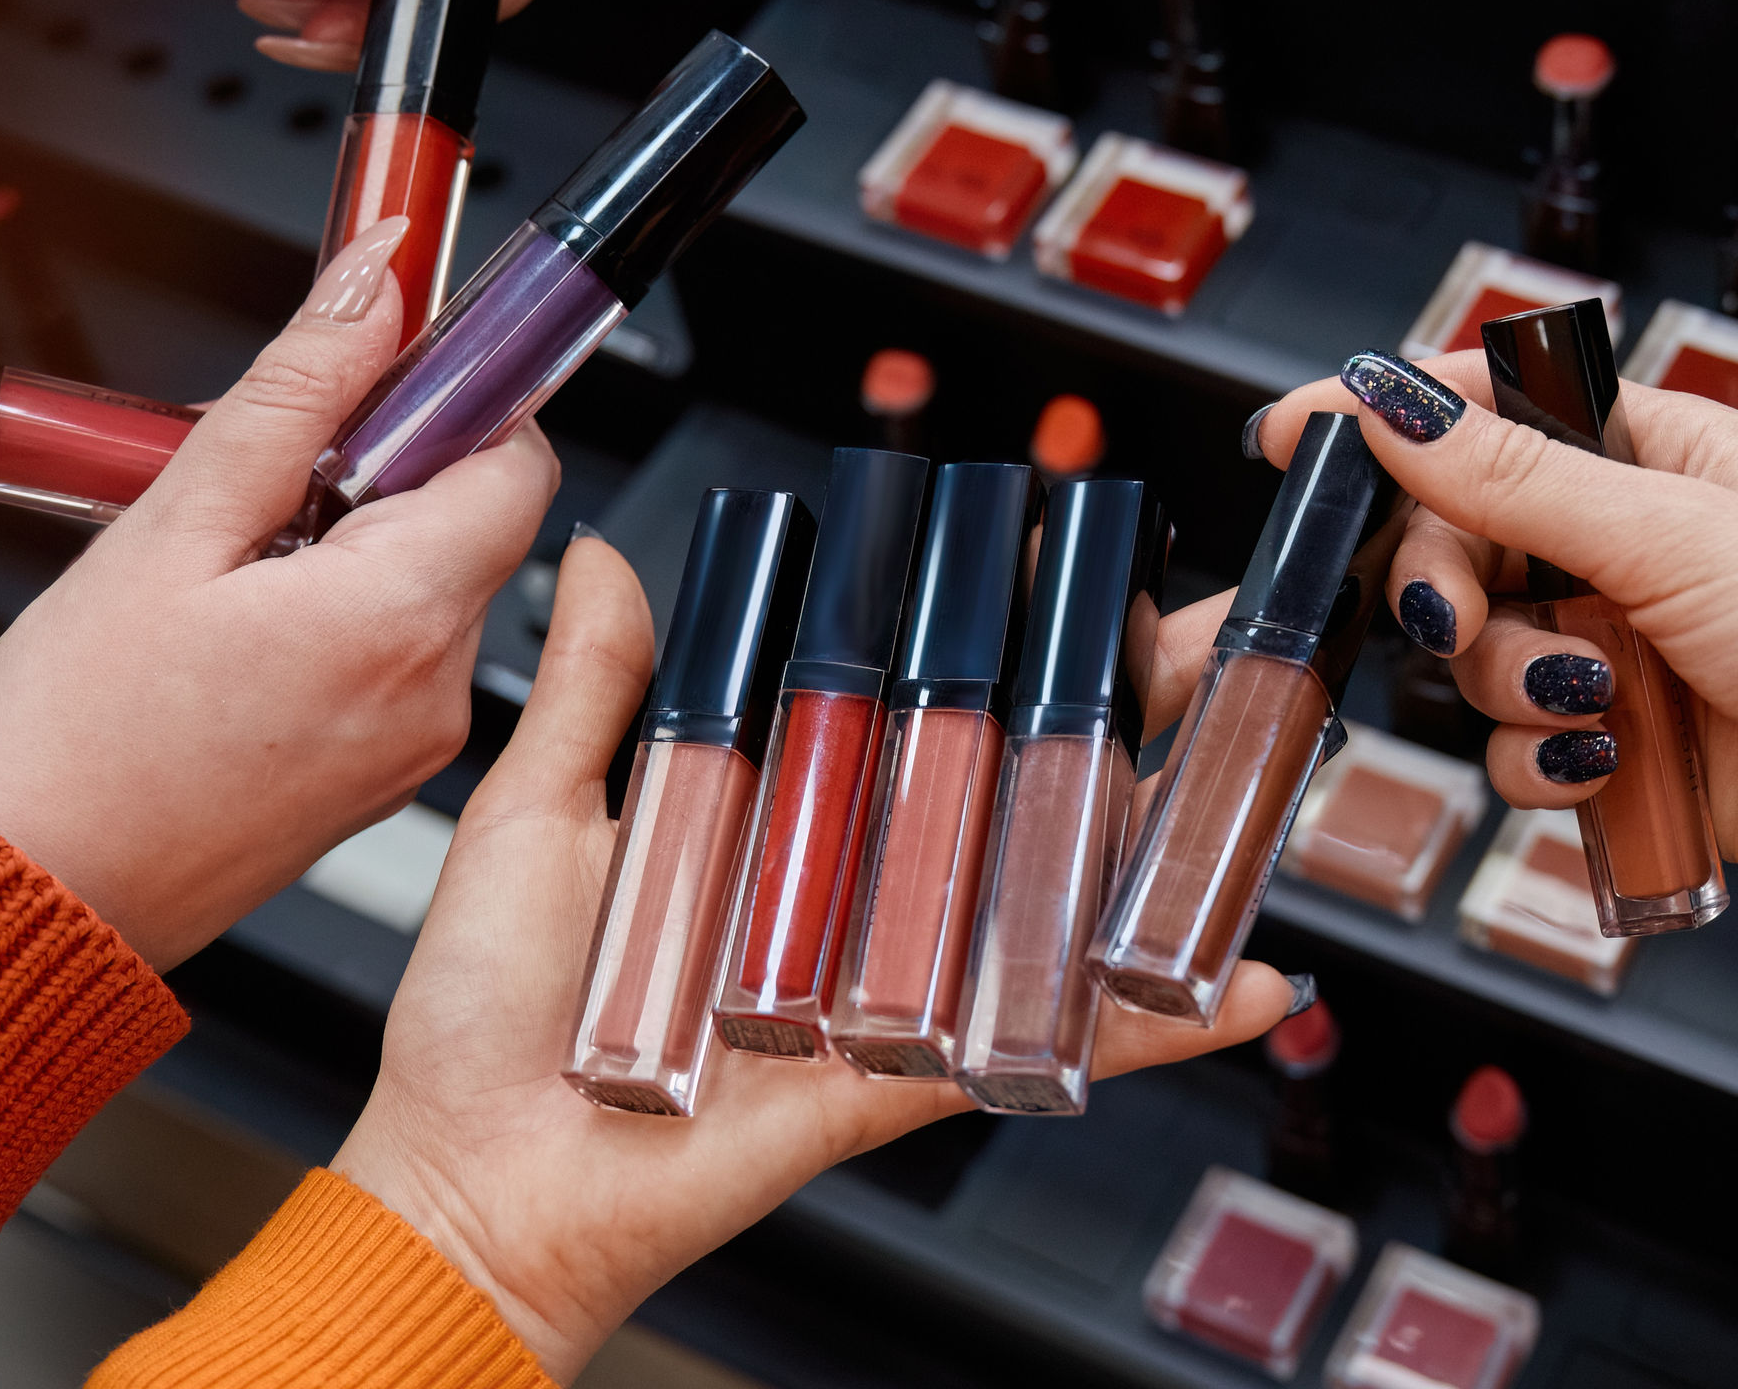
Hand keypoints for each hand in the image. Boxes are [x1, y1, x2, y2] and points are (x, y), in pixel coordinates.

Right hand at [0, 222, 556, 965]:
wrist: (22, 899)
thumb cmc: (72, 742)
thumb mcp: (173, 524)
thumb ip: (294, 391)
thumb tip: (378, 285)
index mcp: (402, 618)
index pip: (518, 460)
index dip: (452, 399)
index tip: (373, 376)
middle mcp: (435, 693)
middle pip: (468, 520)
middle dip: (375, 470)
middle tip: (249, 478)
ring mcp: (409, 748)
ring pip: (422, 587)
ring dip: (342, 544)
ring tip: (219, 571)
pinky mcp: (372, 781)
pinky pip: (386, 659)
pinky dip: (329, 617)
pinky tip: (227, 632)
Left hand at [336, 540, 1297, 1377]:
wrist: (473, 1181)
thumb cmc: (488, 1018)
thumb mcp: (539, 817)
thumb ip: (595, 691)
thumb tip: (605, 556)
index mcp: (781, 816)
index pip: (911, 704)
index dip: (994, 636)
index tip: (1067, 559)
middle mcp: (853, 893)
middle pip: (1014, 785)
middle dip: (1126, 711)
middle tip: (1215, 642)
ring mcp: (893, 985)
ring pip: (1056, 902)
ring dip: (1168, 844)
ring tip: (1264, 773)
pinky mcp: (907, 1079)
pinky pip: (1050, 1046)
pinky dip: (1159, 1027)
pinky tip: (1250, 984)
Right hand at [1252, 355, 1737, 903]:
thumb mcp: (1674, 534)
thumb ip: (1514, 480)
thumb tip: (1391, 399)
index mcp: (1653, 450)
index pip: (1486, 409)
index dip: (1388, 423)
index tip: (1292, 440)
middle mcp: (1631, 541)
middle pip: (1460, 543)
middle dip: (1444, 589)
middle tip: (1448, 623)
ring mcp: (1627, 646)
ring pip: (1480, 654)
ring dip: (1510, 685)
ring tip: (1594, 705)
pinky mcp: (1631, 747)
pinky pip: (1523, 749)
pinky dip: (1544, 765)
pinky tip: (1609, 767)